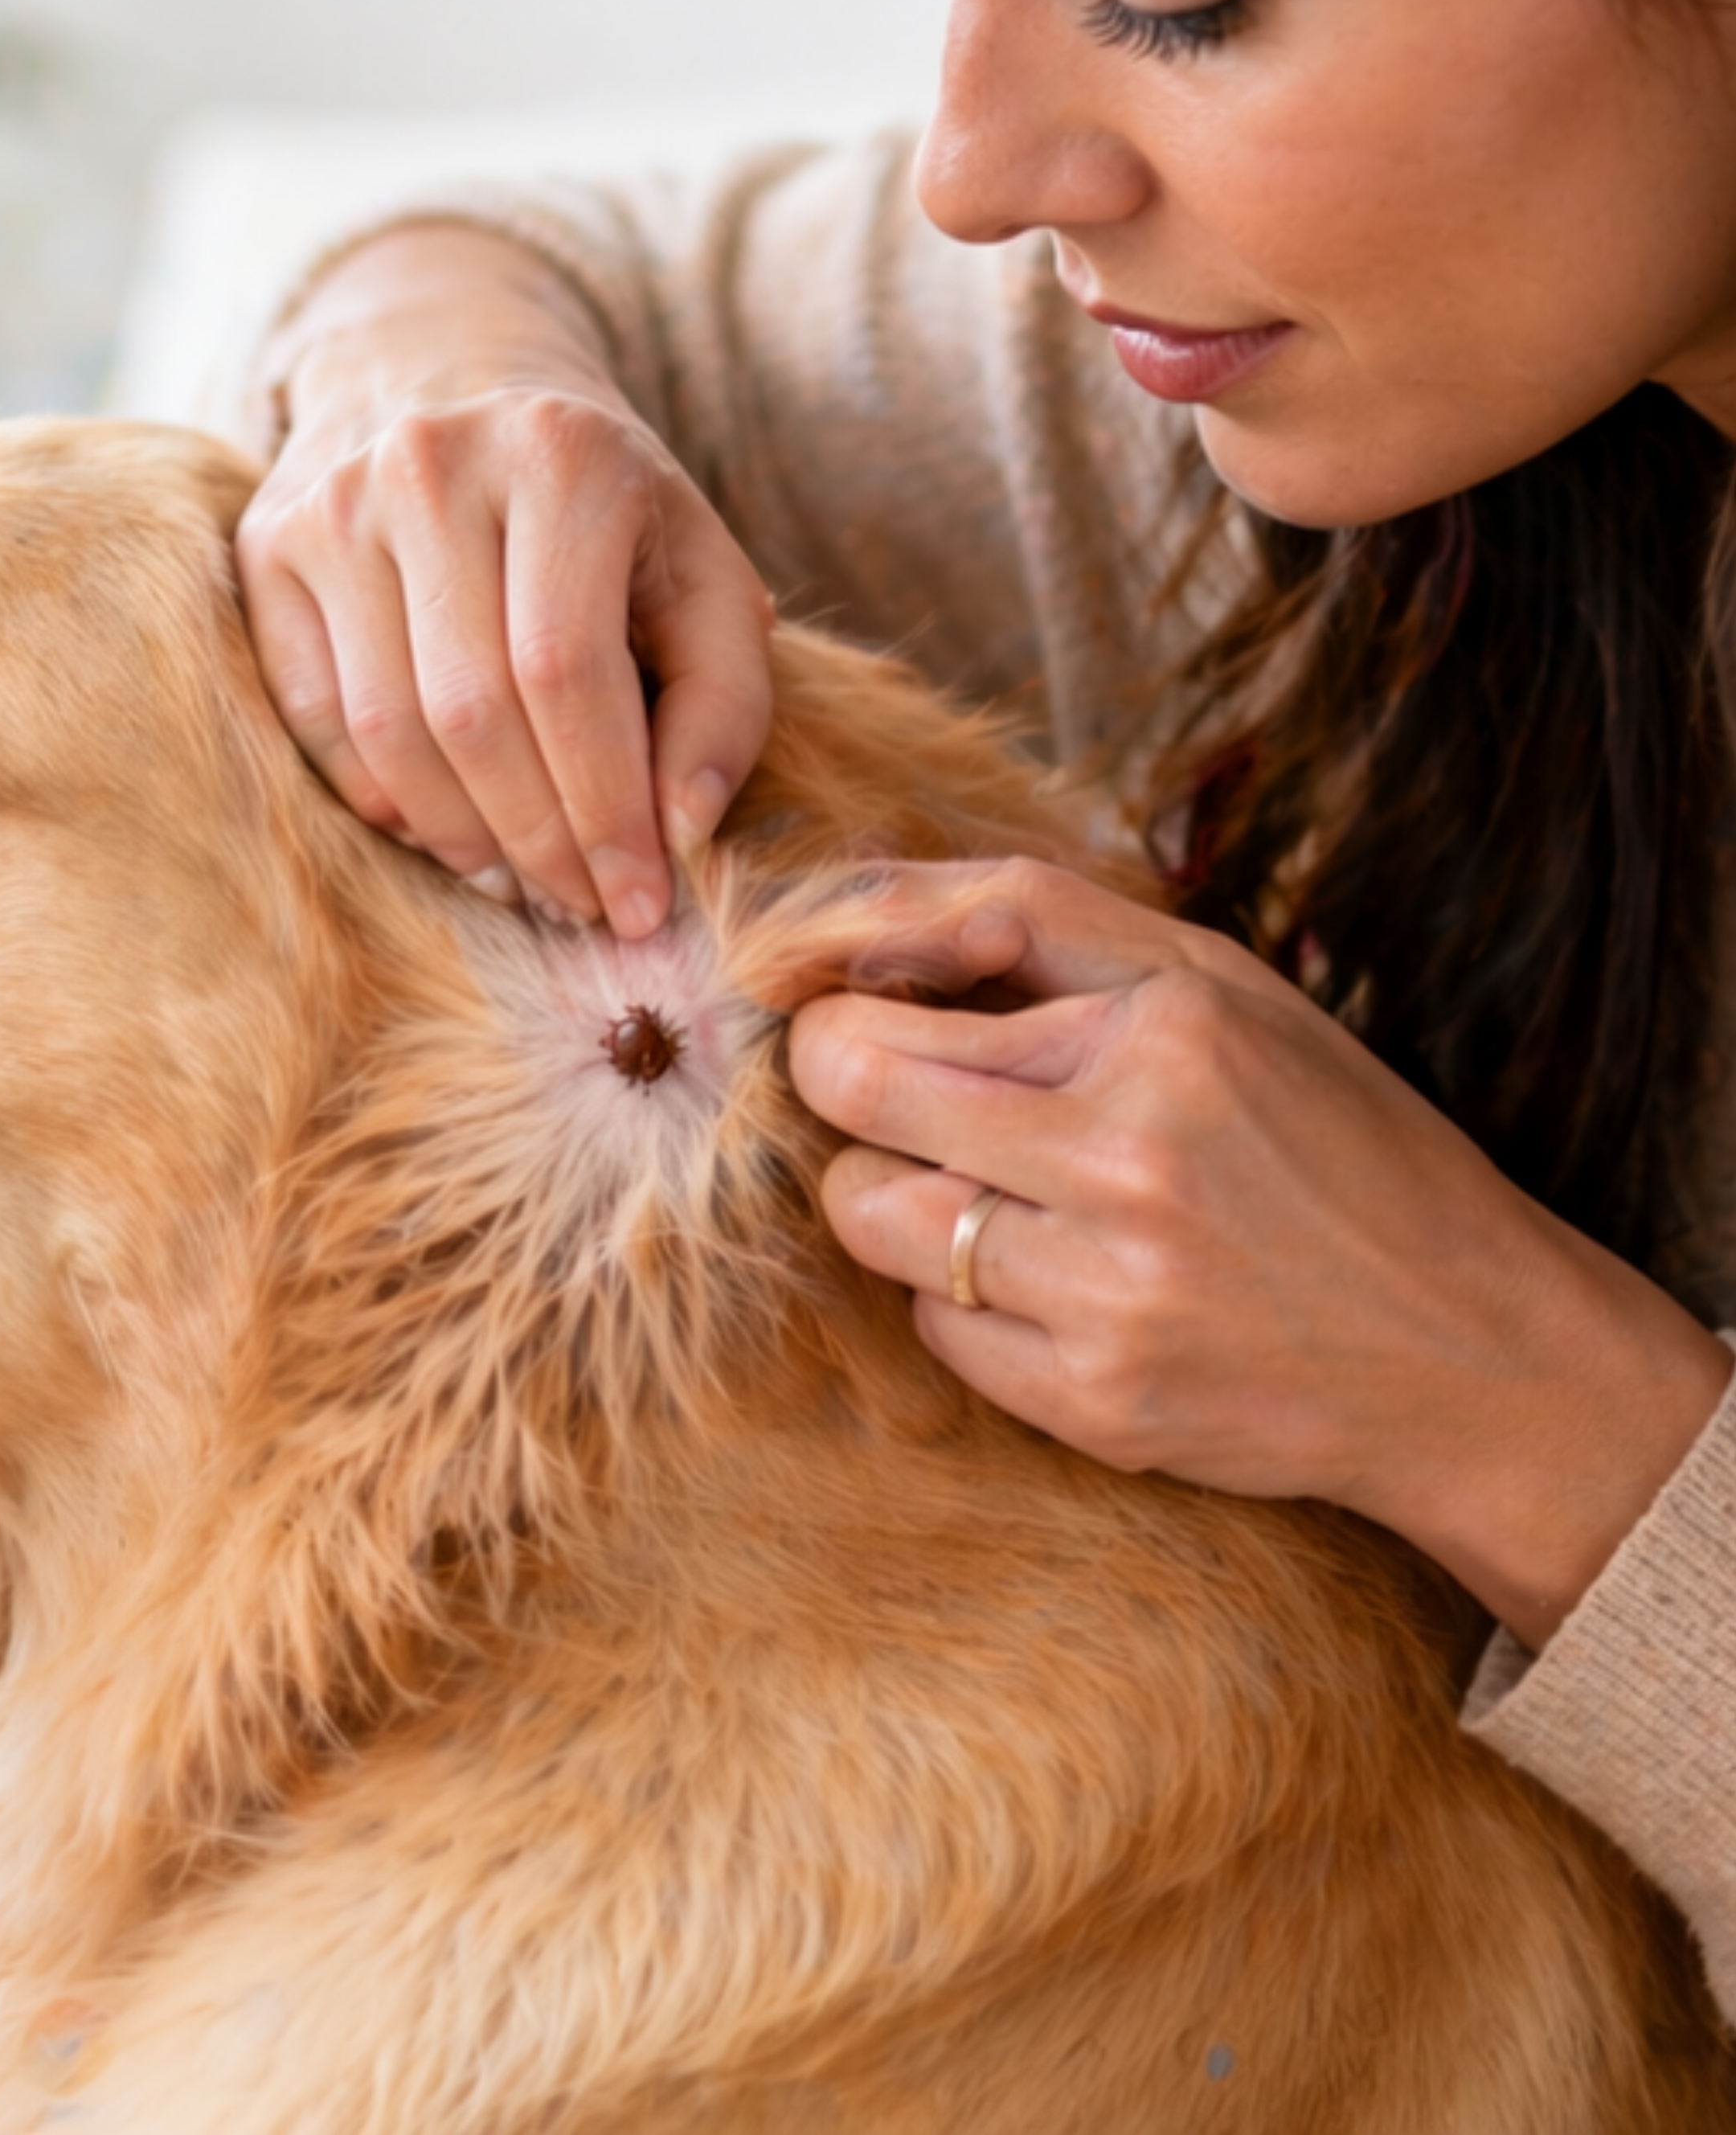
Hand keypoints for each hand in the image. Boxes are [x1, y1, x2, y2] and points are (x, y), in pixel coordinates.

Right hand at [239, 301, 775, 940]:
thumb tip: (675, 831)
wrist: (455, 380)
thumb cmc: (605, 510)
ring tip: (521, 880)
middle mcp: (429, 463)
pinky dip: (383, 800)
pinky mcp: (265, 546)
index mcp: (560, 453)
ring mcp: (330, 502)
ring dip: (460, 838)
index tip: (640, 902)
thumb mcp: (702, 573)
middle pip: (470, 710)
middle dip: (537, 839)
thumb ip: (724, 699)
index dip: (605, 807)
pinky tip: (446, 829)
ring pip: (385, 729)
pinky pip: (316, 718)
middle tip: (582, 907)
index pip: (568, 671)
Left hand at [786, 857, 1734, 1650]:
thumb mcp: (1212, 984)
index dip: (837, 1007)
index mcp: (1161, 1036)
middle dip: (846, 1087)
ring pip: (870, 1216)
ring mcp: (1112, 1294)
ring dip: (901, 1197)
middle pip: (847, 1097)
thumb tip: (830, 904)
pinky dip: (967, 1302)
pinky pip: (933, 1327)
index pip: (877, 1010)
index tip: (853, 1012)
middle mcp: (1130, 1161)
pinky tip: (1061, 1285)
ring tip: (1001, 1192)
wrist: (1479, 1357)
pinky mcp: (1099, 1405)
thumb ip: (1019, 916)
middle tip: (910, 1100)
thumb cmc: (1333, 1142)